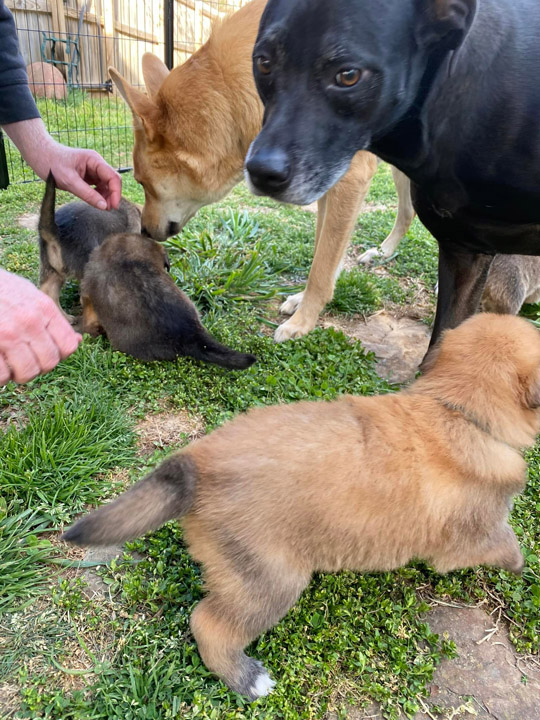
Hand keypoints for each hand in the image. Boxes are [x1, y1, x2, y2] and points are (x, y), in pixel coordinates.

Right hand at [0, 270, 81, 384]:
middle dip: (37, 367)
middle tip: (23, 360)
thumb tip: (78, 341)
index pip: (68, 346)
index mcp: (44, 309)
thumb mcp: (30, 295)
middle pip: (49, 363)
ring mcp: (8, 334)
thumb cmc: (0, 289)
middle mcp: (30, 322)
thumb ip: (53, 319)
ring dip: (17, 374)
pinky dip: (0, 376)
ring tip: (8, 363)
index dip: (58, 355)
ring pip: (27, 373)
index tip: (44, 353)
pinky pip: (2, 375)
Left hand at [45, 143, 121, 210]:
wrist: (40, 155)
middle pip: (112, 181)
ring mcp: (93, 170)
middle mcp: (96, 164)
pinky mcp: (88, 177)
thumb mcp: (69, 181)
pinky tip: (95, 202)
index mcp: (94, 160)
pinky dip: (99, 196)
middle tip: (106, 209)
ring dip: (106, 197)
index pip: (113, 177)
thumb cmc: (52, 164)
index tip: (113, 206)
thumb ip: (87, 194)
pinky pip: (99, 187)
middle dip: (112, 195)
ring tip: (101, 207)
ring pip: (107, 185)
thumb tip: (104, 206)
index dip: (116, 192)